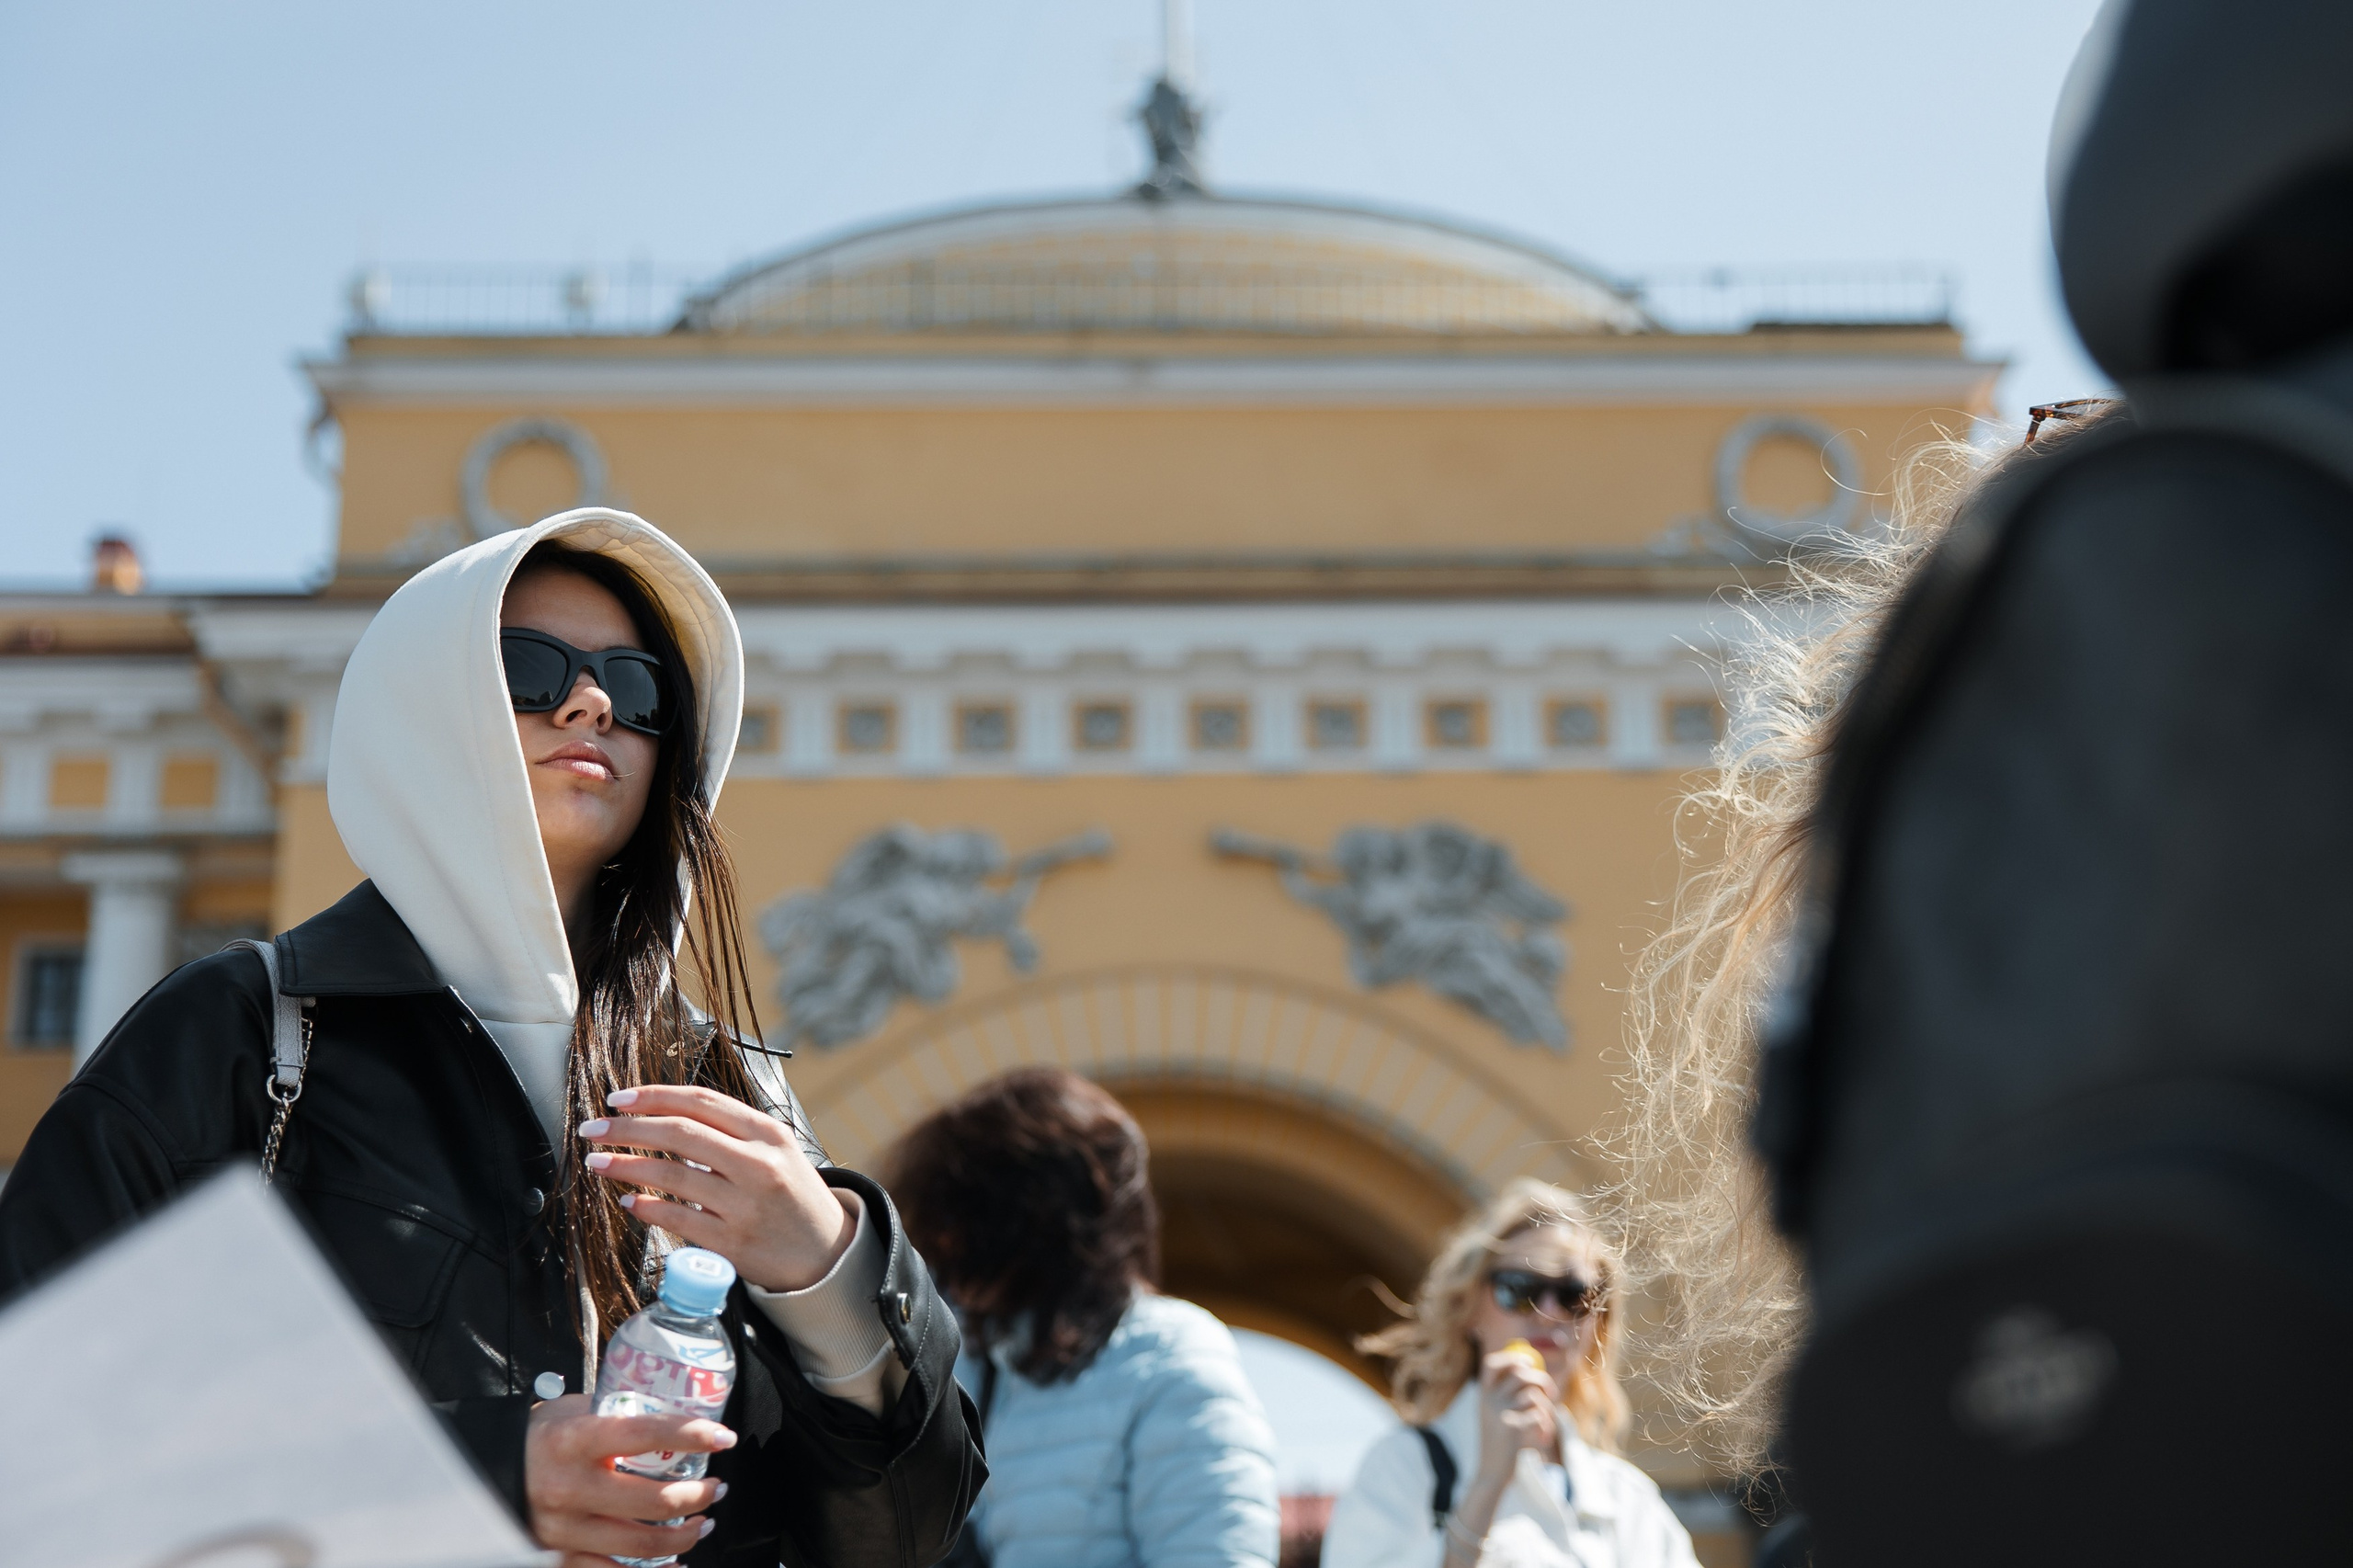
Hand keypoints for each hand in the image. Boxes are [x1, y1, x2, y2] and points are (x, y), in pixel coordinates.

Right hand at [526, 1393, 731, 1565]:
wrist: (489, 1470)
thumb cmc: (541, 1436)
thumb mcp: (575, 1410)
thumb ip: (620, 1413)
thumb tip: (679, 1414)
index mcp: (574, 1440)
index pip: (645, 1435)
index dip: (691, 1435)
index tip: (723, 1438)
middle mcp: (568, 1487)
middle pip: (652, 1500)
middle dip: (698, 1496)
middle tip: (717, 1487)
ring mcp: (563, 1529)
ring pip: (641, 1545)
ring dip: (684, 1536)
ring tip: (703, 1523)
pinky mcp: (557, 1557)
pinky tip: (675, 1564)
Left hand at [580, 1084, 854, 1292]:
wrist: (827, 1253)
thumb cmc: (792, 1196)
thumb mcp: (777, 1150)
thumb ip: (731, 1131)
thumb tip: (664, 1114)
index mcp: (768, 1134)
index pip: (701, 1102)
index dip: (654, 1097)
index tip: (618, 1099)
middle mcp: (758, 1165)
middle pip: (680, 1133)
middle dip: (627, 1128)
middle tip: (593, 1129)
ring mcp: (745, 1205)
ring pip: (671, 1176)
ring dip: (626, 1166)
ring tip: (598, 1162)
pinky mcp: (732, 1243)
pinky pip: (677, 1219)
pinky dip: (646, 1208)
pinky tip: (629, 1201)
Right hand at [1473, 1346, 1560, 1481]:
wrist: (1491, 1472)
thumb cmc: (1499, 1443)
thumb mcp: (1495, 1415)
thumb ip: (1507, 1395)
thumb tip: (1529, 1370)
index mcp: (1483, 1395)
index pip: (1492, 1364)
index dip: (1511, 1358)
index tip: (1527, 1362)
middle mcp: (1489, 1400)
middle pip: (1520, 1374)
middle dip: (1541, 1380)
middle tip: (1551, 1393)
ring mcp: (1500, 1412)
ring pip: (1533, 1396)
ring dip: (1547, 1409)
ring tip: (1546, 1424)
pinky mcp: (1513, 1427)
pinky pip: (1539, 1415)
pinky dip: (1546, 1427)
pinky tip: (1542, 1440)